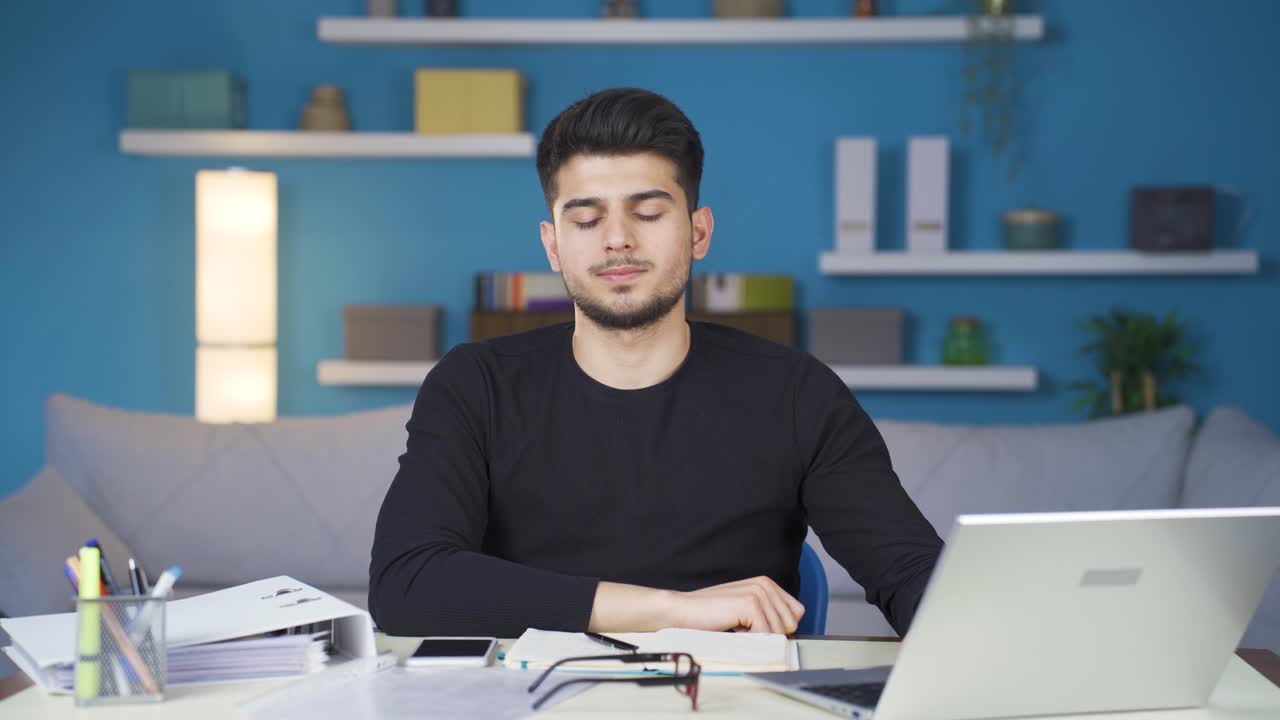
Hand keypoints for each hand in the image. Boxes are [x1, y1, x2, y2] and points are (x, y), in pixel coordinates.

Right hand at [670, 576, 805, 634]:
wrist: (683, 612)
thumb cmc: (710, 614)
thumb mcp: (746, 612)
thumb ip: (768, 615)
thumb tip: (791, 634)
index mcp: (766, 583)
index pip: (796, 613)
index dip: (781, 627)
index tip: (760, 629)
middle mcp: (765, 584)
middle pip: (791, 624)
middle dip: (771, 633)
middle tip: (746, 627)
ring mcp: (758, 592)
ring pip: (779, 631)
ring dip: (758, 636)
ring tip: (738, 626)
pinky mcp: (750, 604)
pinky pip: (765, 635)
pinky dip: (751, 639)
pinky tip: (734, 627)